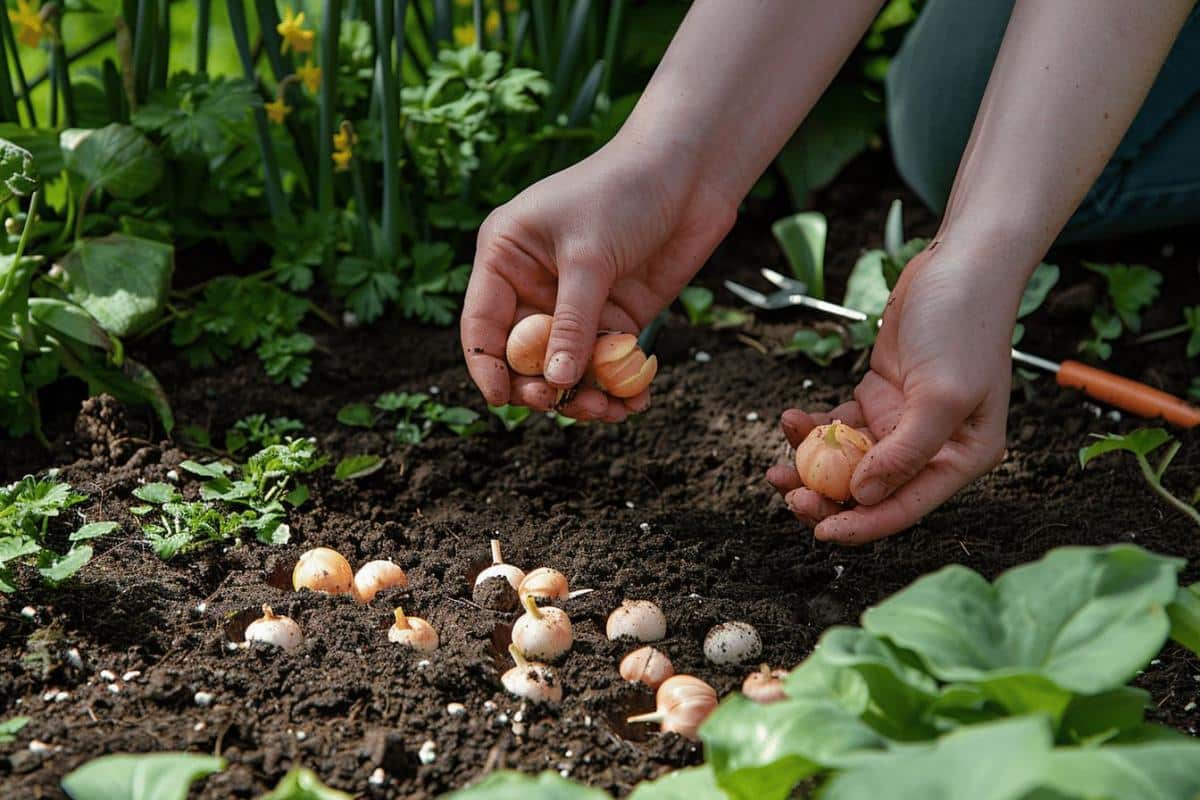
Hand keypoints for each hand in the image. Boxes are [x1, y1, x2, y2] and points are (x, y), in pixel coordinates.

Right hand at [461, 139, 735, 420]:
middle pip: (523, 356)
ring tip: (608, 410)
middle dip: (540, 385)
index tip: (503, 401)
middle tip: (558, 401)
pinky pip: (605, 364)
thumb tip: (556, 381)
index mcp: (505, 257)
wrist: (689, 171)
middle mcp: (534, 285)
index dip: (488, 366)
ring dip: (583, 395)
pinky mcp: (615, 317)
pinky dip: (618, 387)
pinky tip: (634, 402)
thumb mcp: (589, 257)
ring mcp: (576, 305)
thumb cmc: (623, 192)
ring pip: (566, 367)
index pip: (482, 324)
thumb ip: (572, 322)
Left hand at [767, 248, 1013, 542]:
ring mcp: (904, 422)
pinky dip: (815, 428)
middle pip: (872, 490)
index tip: (819, 532)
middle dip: (827, 497)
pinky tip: (791, 419)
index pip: (906, 506)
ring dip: (812, 466)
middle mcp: (933, 447)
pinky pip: (841, 427)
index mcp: (962, 457)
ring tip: (777, 466)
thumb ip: (905, 452)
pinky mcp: (881, 397)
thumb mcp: (939, 394)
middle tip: (789, 494)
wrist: (957, 264)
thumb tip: (863, 496)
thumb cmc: (961, 325)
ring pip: (849, 462)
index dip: (862, 524)